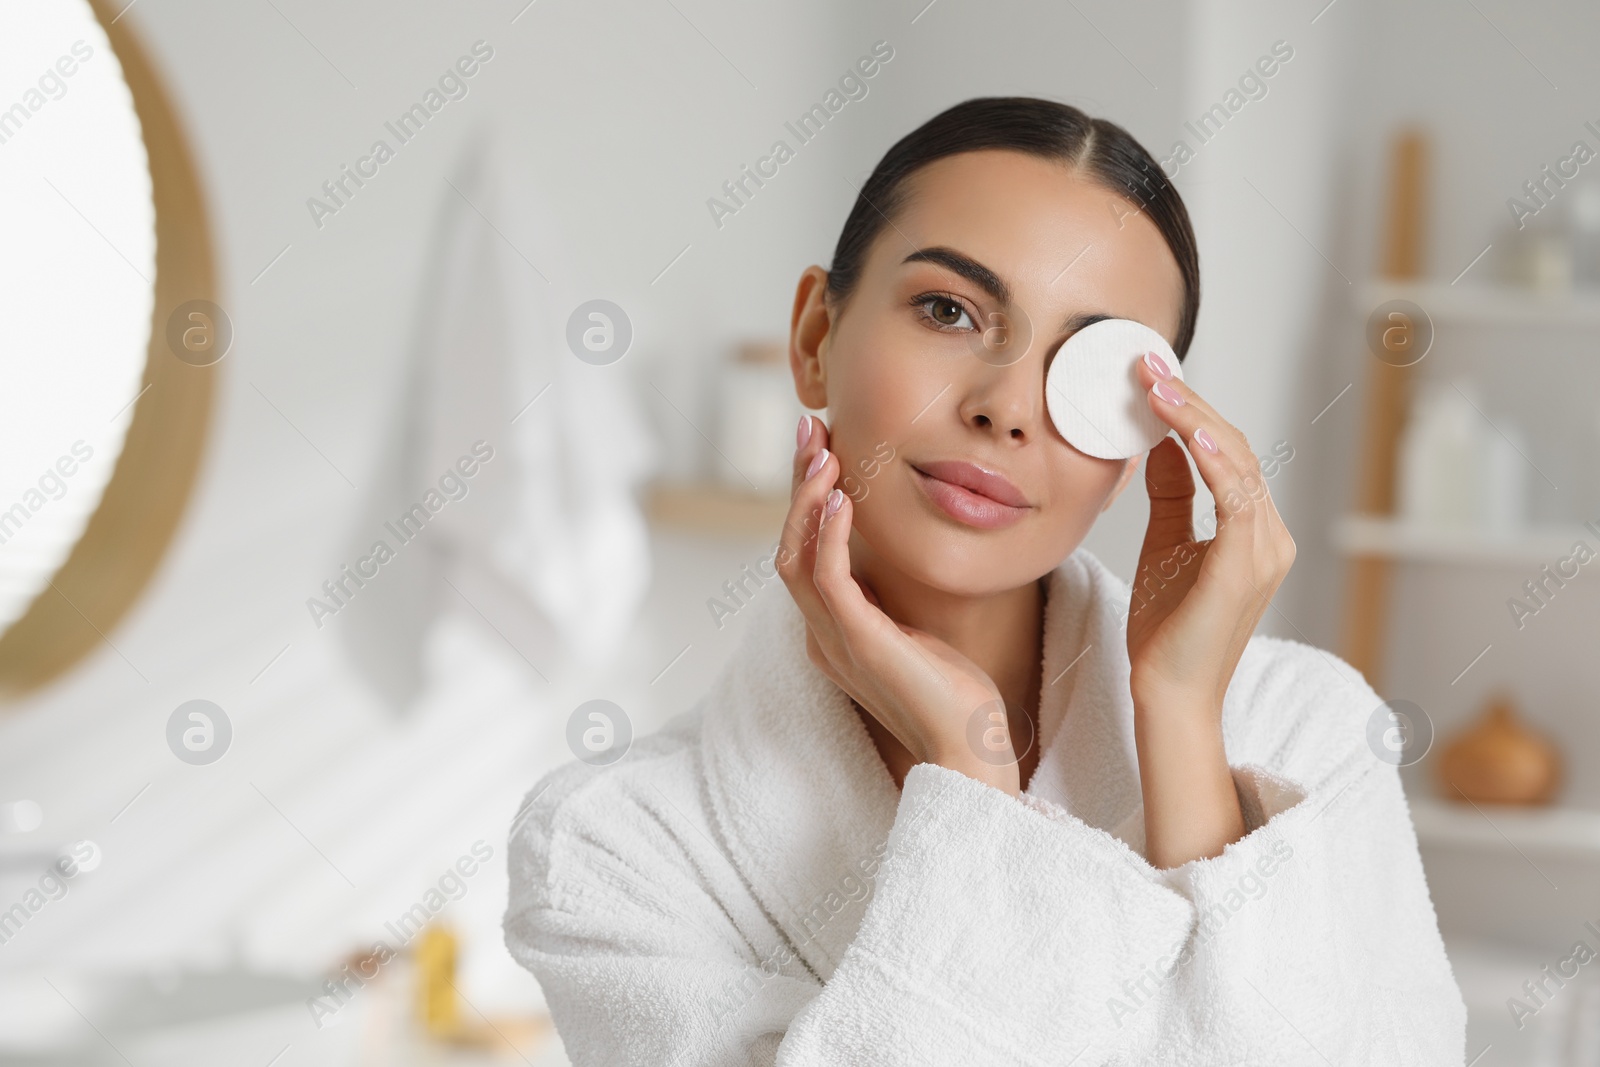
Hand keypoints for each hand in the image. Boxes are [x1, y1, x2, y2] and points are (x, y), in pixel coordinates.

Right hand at [777, 416, 1020, 795]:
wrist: (972, 753)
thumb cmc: (957, 695)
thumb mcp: (919, 631)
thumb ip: (894, 598)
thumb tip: (900, 549)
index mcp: (833, 633)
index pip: (803, 555)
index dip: (808, 500)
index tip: (825, 450)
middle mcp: (822, 637)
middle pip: (788, 548)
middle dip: (798, 486)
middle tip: (811, 430)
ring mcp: (835, 643)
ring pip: (794, 560)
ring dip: (806, 502)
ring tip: (824, 454)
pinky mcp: (859, 646)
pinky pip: (828, 582)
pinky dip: (827, 537)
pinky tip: (842, 501)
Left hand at [1126, 352, 1295, 864]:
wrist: (1166, 694)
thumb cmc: (1166, 632)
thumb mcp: (1165, 546)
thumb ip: (1172, 495)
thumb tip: (1160, 444)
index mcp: (1254, 531)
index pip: (1229, 453)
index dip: (1193, 411)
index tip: (1151, 376)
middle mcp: (1270, 536)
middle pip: (1238, 448)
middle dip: (1192, 404)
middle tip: (1149, 366)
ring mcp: (1265, 552)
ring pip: (1240, 464)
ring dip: (1197, 420)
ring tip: (1157, 385)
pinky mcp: (1245, 569)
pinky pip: (1239, 502)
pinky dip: (1218, 463)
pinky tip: (1191, 433)